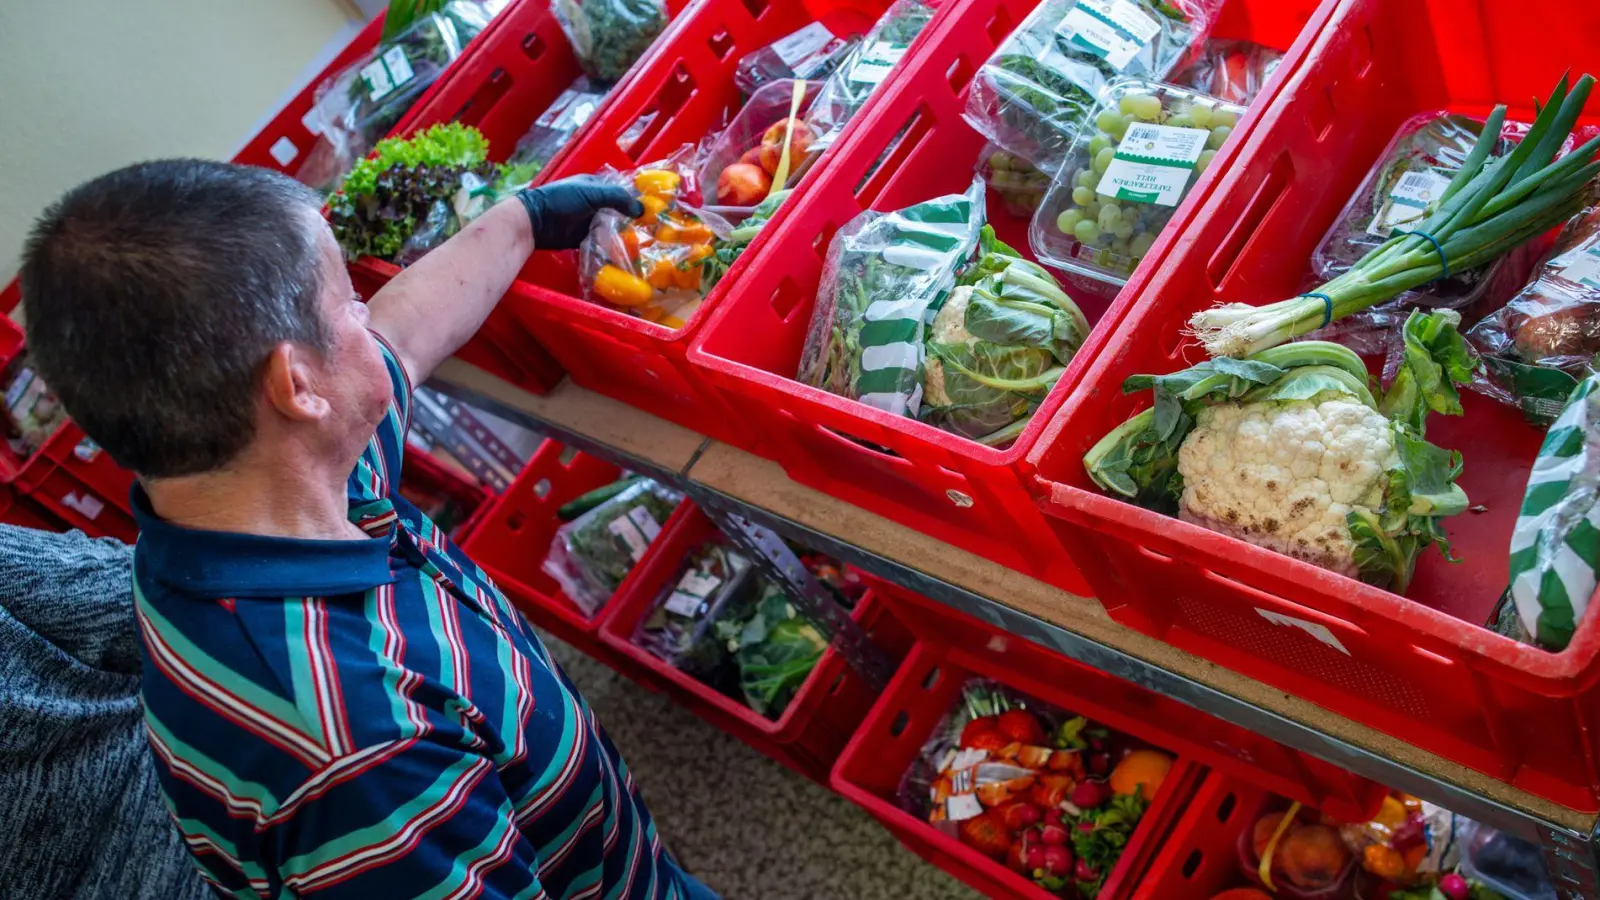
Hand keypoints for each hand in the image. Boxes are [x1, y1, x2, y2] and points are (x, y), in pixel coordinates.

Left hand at [517, 176, 643, 250]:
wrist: (536, 222)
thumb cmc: (562, 200)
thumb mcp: (592, 193)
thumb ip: (618, 198)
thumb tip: (642, 209)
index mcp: (596, 186)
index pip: (621, 190)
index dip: (636, 199)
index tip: (653, 210)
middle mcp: (594, 203)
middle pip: (618, 212)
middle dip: (631, 221)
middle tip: (650, 231)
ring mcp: (588, 221)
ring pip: (611, 228)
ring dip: (622, 236)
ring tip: (640, 245)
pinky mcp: (583, 238)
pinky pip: (601, 242)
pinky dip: (610, 247)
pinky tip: (622, 253)